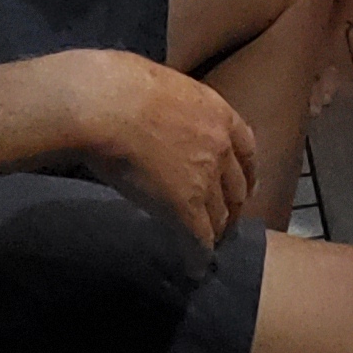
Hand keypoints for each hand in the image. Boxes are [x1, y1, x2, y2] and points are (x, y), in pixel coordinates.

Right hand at [67, 50, 257, 244]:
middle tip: (223, 221)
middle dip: (232, 207)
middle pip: (236, 186)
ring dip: (214, 233)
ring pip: (220, 216)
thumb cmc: (120, 84)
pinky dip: (197, 256)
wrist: (106, 103)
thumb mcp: (164, 85)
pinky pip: (198, 238)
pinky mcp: (184, 206)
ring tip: (205, 245)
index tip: (244, 186)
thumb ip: (176, 108)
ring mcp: (205, 178)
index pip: (246, 148)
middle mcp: (220, 146)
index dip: (246, 172)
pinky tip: (193, 267)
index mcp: (218, 112)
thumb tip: (163, 115)